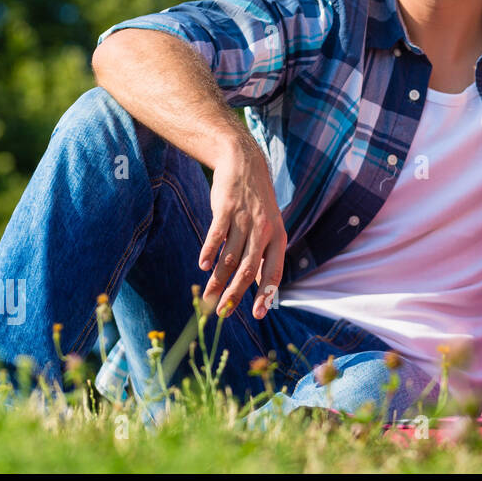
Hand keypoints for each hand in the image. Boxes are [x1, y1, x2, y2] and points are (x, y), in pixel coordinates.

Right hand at [199, 134, 287, 319]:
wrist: (245, 165)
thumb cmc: (257, 204)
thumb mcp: (268, 227)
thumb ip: (263, 254)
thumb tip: (260, 286)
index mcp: (278, 237)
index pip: (274, 272)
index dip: (266, 294)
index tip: (258, 315)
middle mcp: (264, 230)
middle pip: (249, 270)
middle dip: (235, 295)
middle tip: (222, 313)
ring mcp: (245, 219)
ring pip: (230, 257)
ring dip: (218, 280)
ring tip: (208, 297)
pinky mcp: (226, 209)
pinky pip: (217, 236)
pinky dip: (209, 252)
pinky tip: (203, 267)